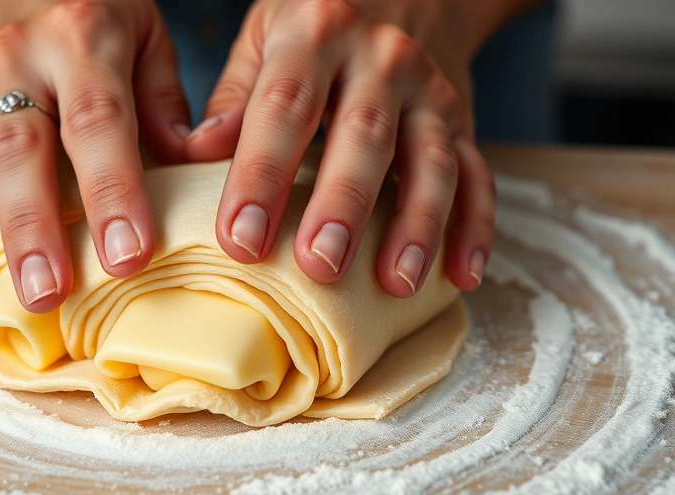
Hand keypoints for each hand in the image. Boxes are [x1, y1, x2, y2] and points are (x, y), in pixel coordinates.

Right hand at [0, 0, 190, 312]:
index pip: (100, 120)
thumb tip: (188, 169)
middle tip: (60, 292)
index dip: (114, 189)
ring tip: (25, 294)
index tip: (131, 253)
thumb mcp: (140, 31)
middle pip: (32, 146)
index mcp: (86, 38)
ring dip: (2, 232)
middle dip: (46, 224)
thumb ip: (162, 99)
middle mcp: (24, 55)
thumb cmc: (86, 9)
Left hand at [185, 0, 510, 295]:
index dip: (262, 174)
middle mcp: (381, 56)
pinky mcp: (463, 122)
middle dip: (342, 204)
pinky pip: (479, 176)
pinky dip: (475, 227)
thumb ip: (235, 97)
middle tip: (320, 265)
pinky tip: (462, 274)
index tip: (241, 238)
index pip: (284, 106)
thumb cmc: (312, 37)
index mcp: (316, 31)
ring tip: (396, 282)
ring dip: (416, 225)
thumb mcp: (264, 39)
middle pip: (362, 135)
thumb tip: (196, 154)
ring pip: (430, 160)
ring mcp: (429, 90)